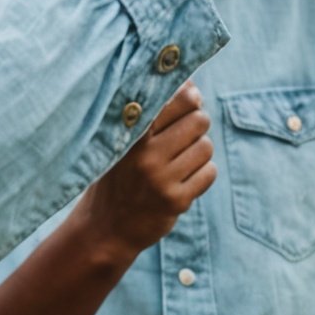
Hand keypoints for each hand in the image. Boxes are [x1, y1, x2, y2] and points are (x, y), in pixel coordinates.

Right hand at [73, 83, 214, 257]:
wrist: (106, 228)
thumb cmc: (119, 174)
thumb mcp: (123, 141)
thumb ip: (151, 115)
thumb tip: (192, 86)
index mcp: (132, 134)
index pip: (175, 100)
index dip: (190, 95)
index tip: (191, 97)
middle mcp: (146, 155)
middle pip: (198, 120)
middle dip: (197, 123)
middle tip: (186, 133)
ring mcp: (161, 180)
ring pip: (206, 147)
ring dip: (199, 150)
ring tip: (181, 159)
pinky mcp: (175, 201)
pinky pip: (209, 173)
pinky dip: (203, 173)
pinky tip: (184, 178)